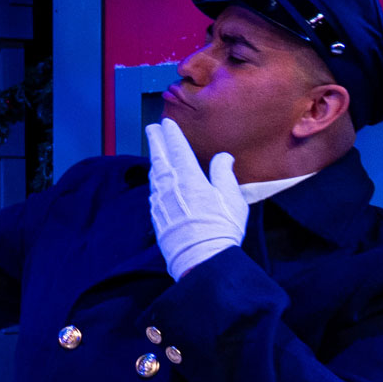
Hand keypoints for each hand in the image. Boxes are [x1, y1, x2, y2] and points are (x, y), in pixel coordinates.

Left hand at [145, 118, 245, 279]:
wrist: (199, 258)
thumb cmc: (220, 228)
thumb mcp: (231, 197)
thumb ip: (223, 173)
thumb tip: (223, 157)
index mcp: (189, 179)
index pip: (178, 150)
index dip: (172, 135)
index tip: (166, 123)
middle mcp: (170, 188)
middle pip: (160, 158)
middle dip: (156, 141)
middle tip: (151, 128)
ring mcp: (161, 203)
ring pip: (155, 175)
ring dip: (155, 160)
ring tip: (155, 151)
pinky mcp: (157, 217)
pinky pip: (154, 192)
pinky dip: (155, 181)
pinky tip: (156, 181)